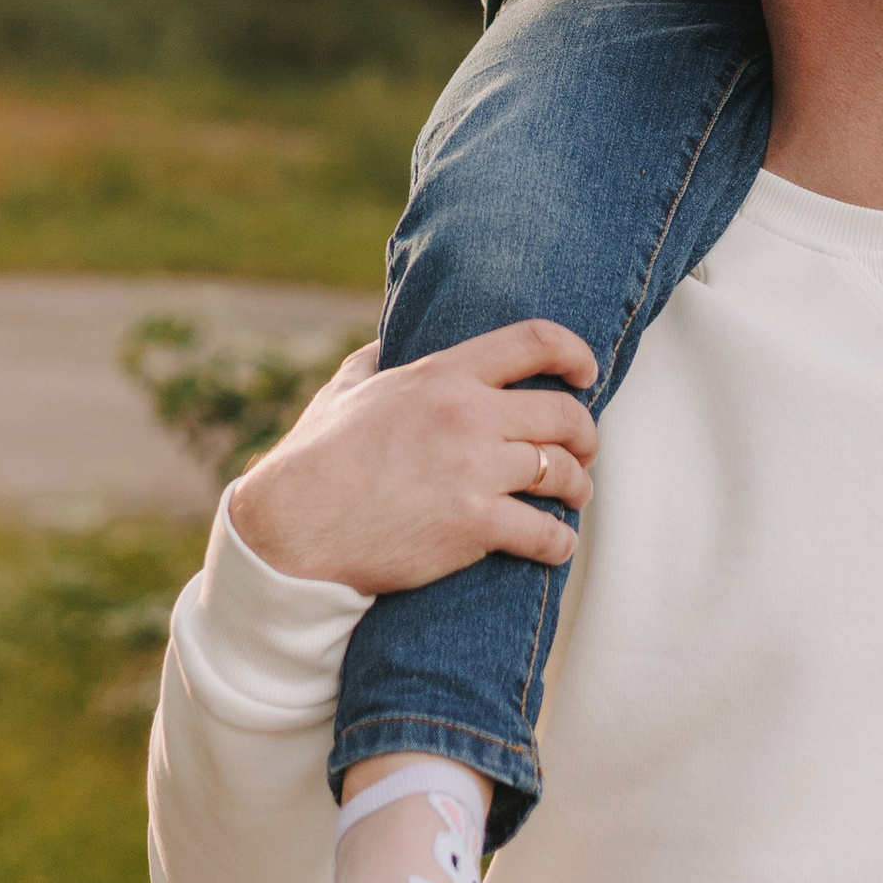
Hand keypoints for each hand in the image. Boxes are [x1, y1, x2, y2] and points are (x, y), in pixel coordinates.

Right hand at [227, 323, 599, 593]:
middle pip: (564, 413)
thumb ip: (376, 358)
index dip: (576, 353)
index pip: (534, 341)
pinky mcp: (475, 525)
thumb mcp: (345, 390)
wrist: (294, 528)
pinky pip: (547, 532)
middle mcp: (468, 415)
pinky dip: (560, 541)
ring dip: (578, 486)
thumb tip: (387, 338)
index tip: (588, 373)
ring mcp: (475, 470)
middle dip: (586, 433)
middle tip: (584, 449)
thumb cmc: (315, 458)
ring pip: (563, 471)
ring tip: (573, 495)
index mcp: (442, 375)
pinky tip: (556, 544)